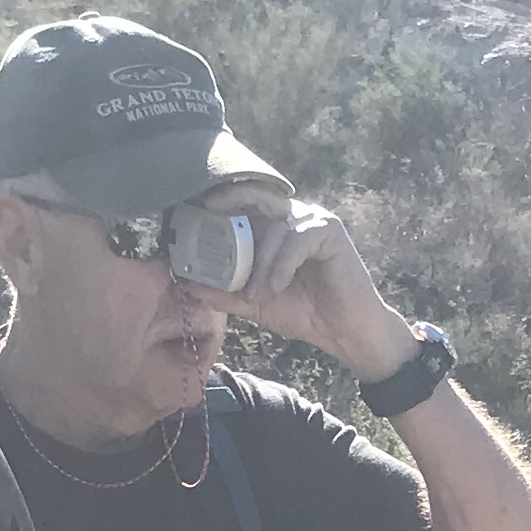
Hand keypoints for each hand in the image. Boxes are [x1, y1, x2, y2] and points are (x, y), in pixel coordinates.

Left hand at [195, 202, 426, 382]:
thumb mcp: (255, 304)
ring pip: (275, 228)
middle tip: (208, 213)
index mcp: (275, 228)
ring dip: (260, 262)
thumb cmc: (304, 313)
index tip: (193, 209)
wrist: (344, 332)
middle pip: (257, 198)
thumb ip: (224, 293)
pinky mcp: (330, 232)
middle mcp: (293, 217)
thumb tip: (186, 285)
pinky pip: (297, 240)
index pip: (244, 205)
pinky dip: (282, 265)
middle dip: (231, 203)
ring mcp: (314, 221)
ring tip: (257, 293)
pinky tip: (277, 287)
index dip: (219, 202)